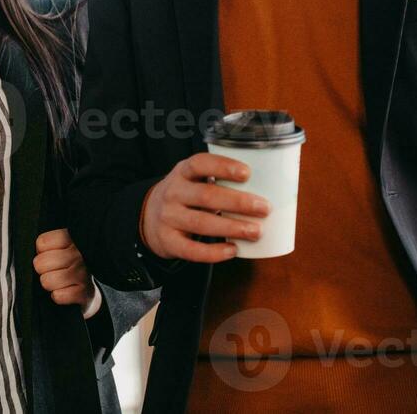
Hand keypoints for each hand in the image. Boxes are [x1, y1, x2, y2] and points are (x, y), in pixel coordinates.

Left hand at [33, 228, 95, 312]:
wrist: (91, 283)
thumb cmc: (70, 262)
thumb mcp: (62, 245)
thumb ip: (48, 243)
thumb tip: (34, 252)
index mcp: (71, 239)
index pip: (42, 243)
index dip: (41, 251)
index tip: (49, 254)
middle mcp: (78, 255)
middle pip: (41, 263)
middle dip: (42, 269)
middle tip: (51, 269)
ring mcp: (82, 274)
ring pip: (47, 281)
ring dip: (49, 284)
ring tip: (57, 280)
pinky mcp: (84, 292)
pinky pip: (58, 296)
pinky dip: (58, 296)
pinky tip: (64, 290)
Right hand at [138, 152, 268, 262]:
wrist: (148, 217)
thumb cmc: (185, 196)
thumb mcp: (193, 180)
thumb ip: (218, 182)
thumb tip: (267, 188)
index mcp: (182, 172)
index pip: (200, 164)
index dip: (223, 167)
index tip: (247, 173)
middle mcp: (173, 193)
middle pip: (206, 196)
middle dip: (238, 202)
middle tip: (264, 208)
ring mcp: (169, 218)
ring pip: (202, 223)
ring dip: (232, 227)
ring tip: (256, 231)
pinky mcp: (168, 241)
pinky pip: (192, 250)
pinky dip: (214, 252)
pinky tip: (233, 250)